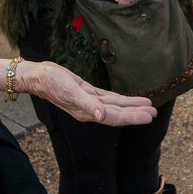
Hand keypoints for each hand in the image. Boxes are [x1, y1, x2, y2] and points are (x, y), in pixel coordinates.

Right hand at [11, 60, 156, 125]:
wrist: (37, 76)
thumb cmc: (52, 82)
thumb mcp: (70, 91)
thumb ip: (87, 105)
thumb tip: (102, 117)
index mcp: (87, 112)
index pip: (115, 117)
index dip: (133, 117)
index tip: (149, 116)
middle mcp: (91, 110)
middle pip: (118, 114)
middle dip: (136, 114)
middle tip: (154, 113)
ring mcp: (90, 102)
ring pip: (115, 106)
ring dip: (131, 107)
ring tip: (148, 106)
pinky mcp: (88, 92)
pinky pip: (108, 99)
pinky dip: (120, 100)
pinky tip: (129, 100)